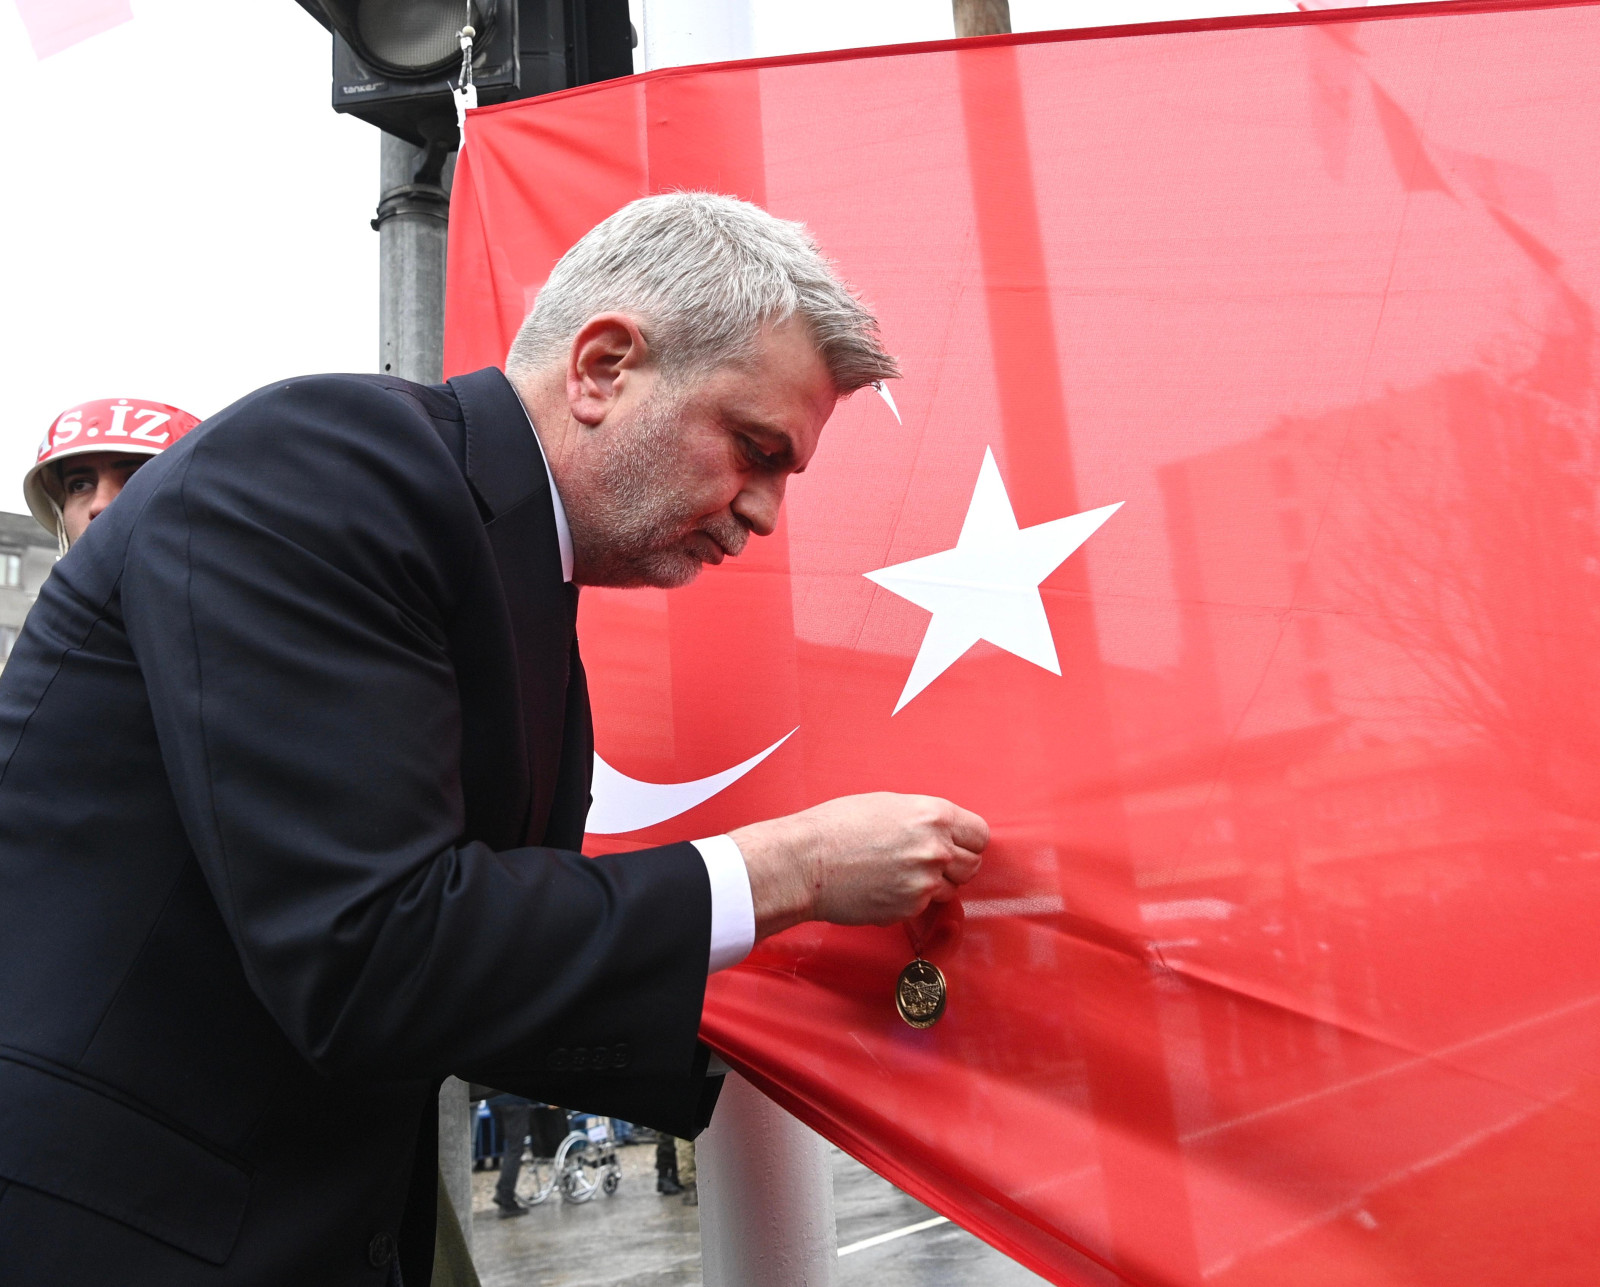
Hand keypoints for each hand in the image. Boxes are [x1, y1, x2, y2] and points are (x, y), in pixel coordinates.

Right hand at [730, 793, 988, 940]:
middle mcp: (936, 848)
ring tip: (901, 873)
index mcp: (933, 815)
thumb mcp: (889, 805)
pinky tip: (886, 887)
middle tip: (926, 862)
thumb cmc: (836, 828)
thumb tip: (945, 833)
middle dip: (954, 864)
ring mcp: (925, 882)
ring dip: (934, 884)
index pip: (979, 834)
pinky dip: (912, 900)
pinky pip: (925, 906)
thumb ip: (925, 820)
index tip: (959, 845)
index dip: (968, 841)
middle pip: (972, 864)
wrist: (805, 862)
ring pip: (951, 888)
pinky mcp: (910, 907)